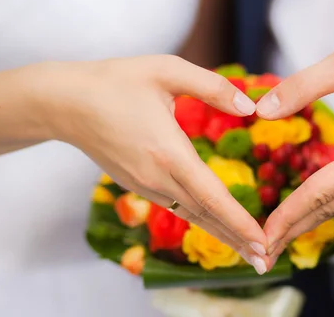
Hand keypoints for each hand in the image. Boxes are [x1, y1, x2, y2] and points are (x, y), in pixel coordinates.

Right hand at [43, 55, 267, 272]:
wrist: (65, 104)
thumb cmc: (116, 81)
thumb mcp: (167, 71)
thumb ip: (212, 87)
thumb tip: (250, 106)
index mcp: (168, 151)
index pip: (212, 195)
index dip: (240, 222)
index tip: (263, 243)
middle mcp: (157, 176)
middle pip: (205, 215)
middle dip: (238, 239)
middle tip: (267, 262)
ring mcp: (144, 185)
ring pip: (191, 215)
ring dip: (221, 234)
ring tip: (249, 252)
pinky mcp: (137, 185)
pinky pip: (176, 206)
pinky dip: (201, 219)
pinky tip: (216, 225)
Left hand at [255, 41, 333, 266]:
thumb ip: (302, 86)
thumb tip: (262, 110)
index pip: (320, 192)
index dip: (288, 214)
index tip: (261, 235)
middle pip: (329, 209)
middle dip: (291, 230)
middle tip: (259, 254)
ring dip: (306, 223)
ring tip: (274, 239)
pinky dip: (325, 208)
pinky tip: (304, 214)